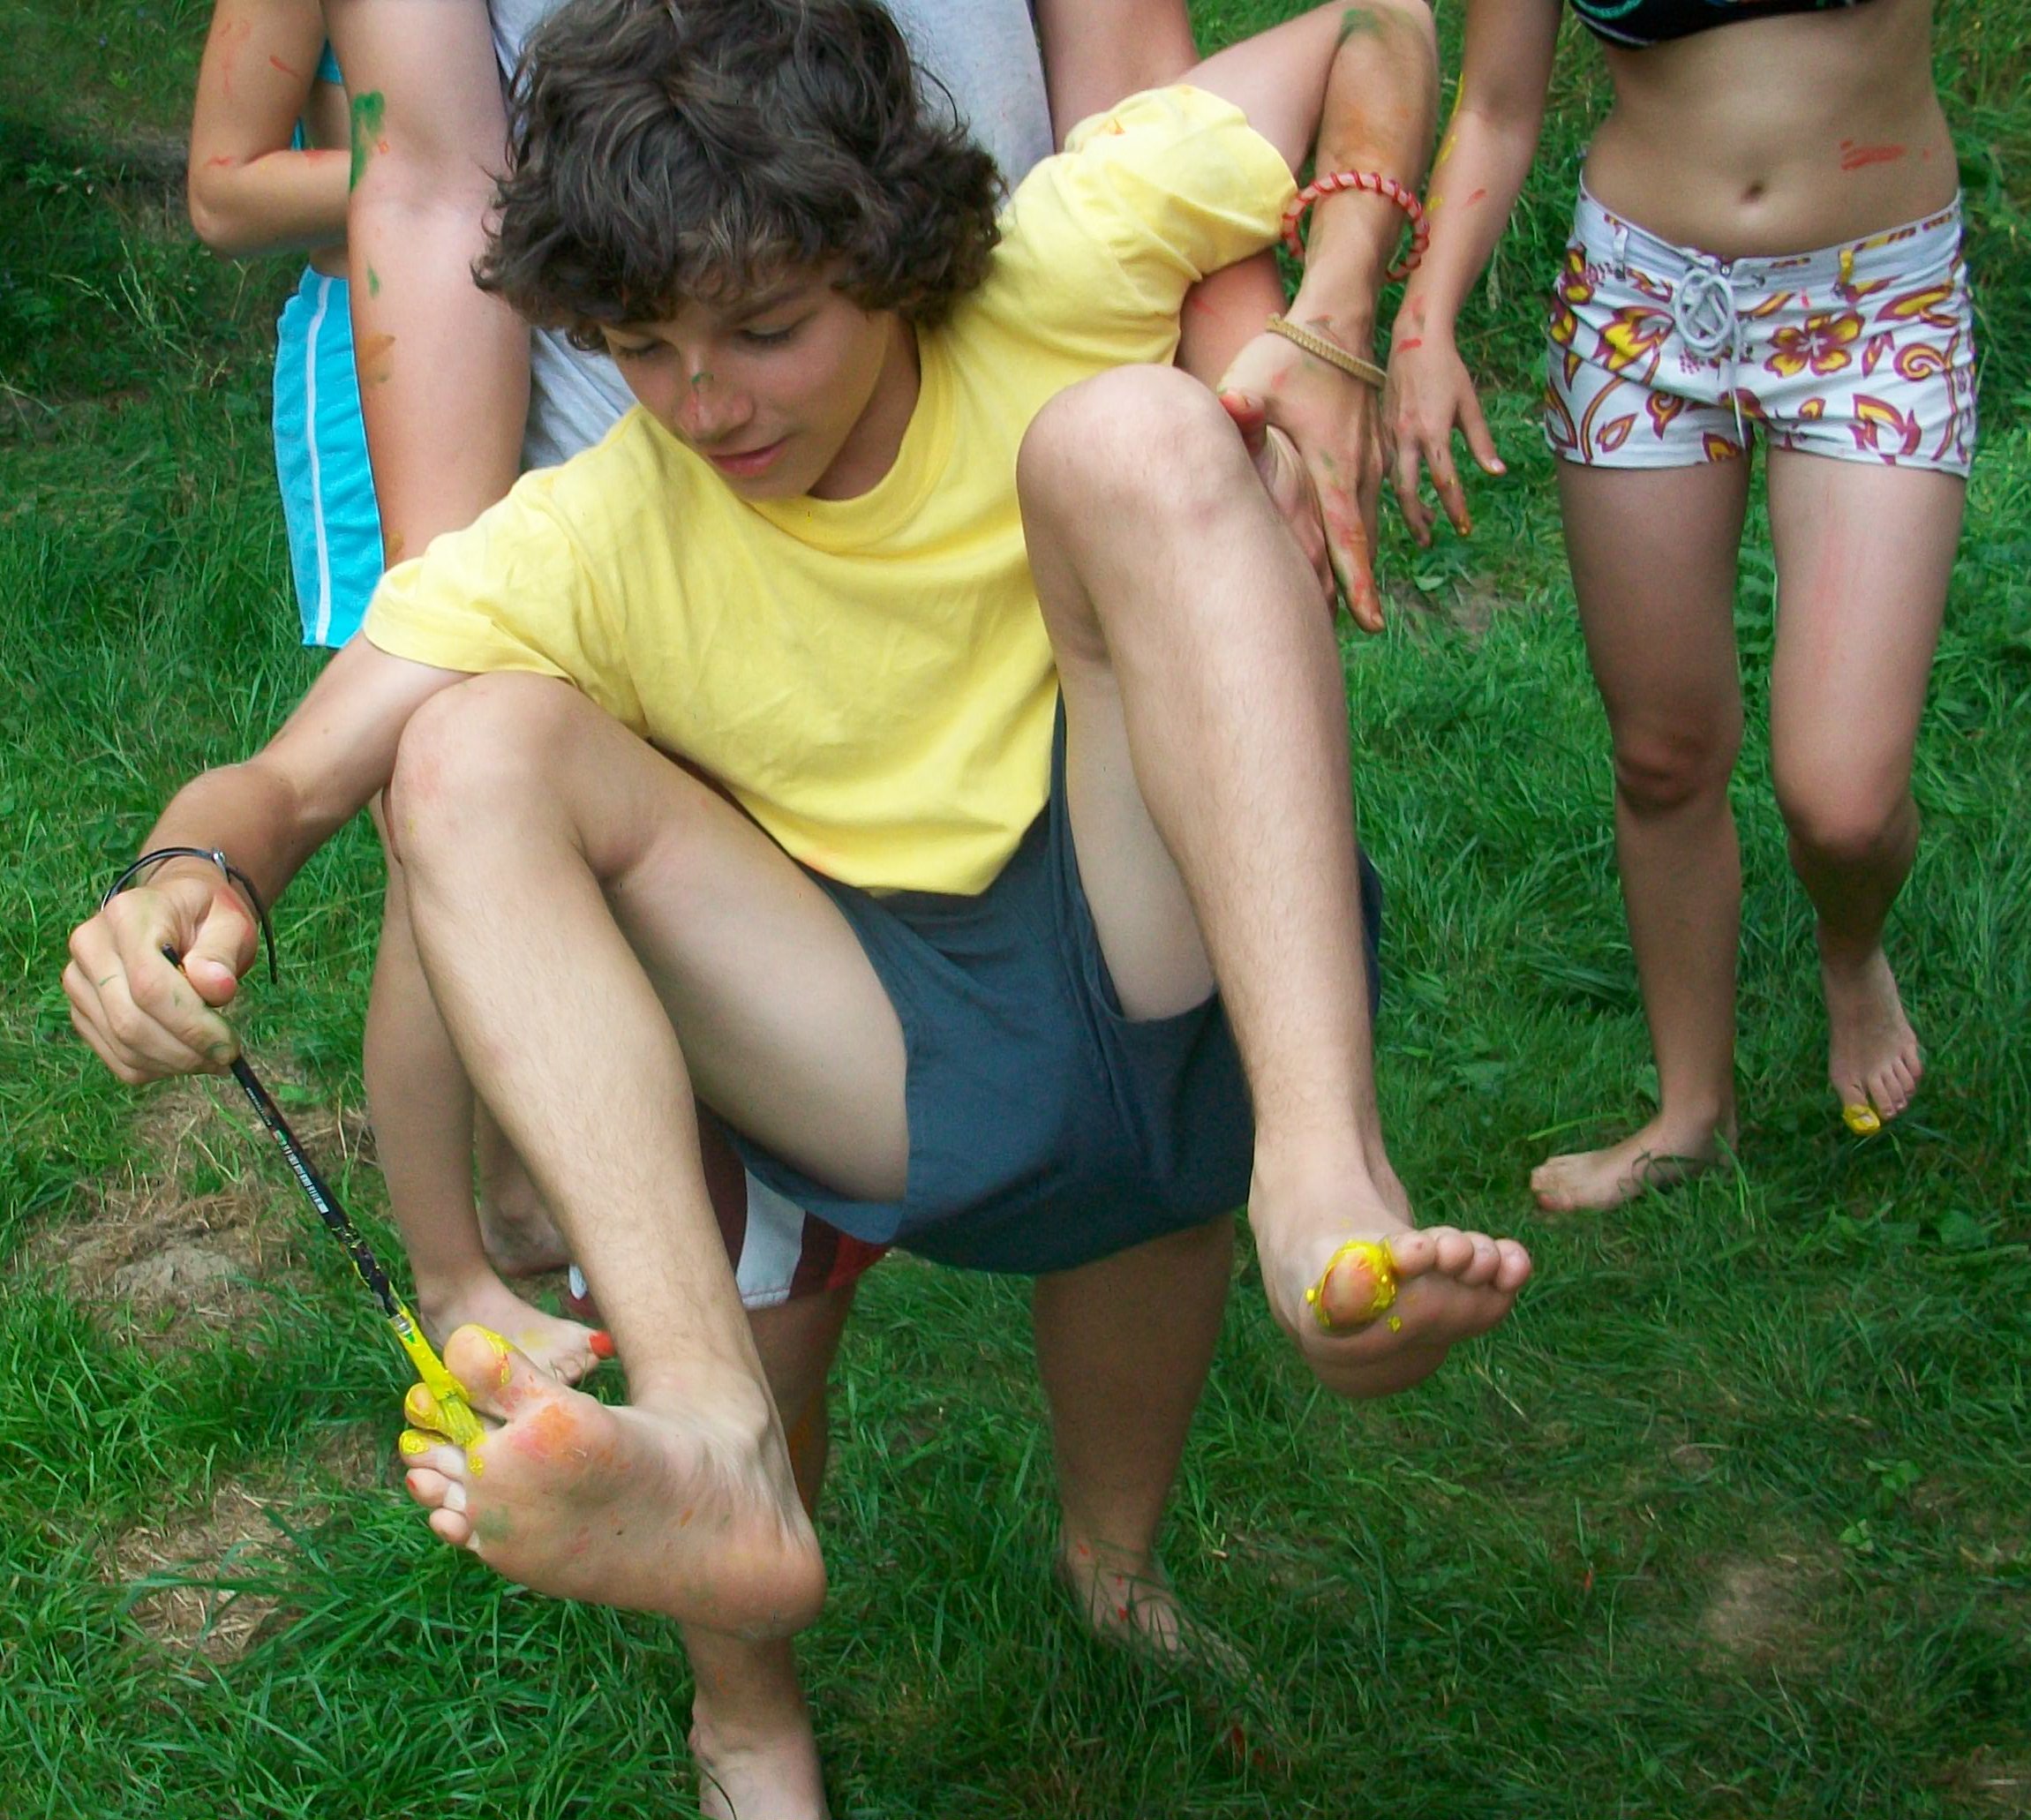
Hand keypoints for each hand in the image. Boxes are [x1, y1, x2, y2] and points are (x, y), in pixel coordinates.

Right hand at [64, 864, 257, 1082]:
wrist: (178, 914)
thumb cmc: (207, 919)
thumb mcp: (229, 925)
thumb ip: (222, 955)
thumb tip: (217, 990)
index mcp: (127, 916)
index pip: (150, 986)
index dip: (191, 1025)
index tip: (229, 1046)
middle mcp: (90, 946)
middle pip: (130, 1021)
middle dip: (184, 1051)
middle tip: (225, 1058)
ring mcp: (78, 980)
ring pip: (121, 1045)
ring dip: (172, 1063)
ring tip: (211, 1058)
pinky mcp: (81, 1009)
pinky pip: (114, 1057)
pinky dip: (154, 1068)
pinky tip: (184, 1058)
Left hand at [1217, 325, 1385, 630]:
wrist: (1335, 319)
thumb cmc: (1288, 352)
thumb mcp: (1254, 381)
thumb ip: (1241, 407)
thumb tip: (1228, 409)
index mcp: (1333, 463)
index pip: (1347, 537)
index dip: (1357, 584)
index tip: (1368, 624)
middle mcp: (1360, 468)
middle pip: (1360, 545)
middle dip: (1358, 593)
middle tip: (1352, 638)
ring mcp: (1369, 459)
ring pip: (1366, 528)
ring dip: (1359, 569)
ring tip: (1352, 615)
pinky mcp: (1367, 451)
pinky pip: (1365, 507)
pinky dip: (1359, 539)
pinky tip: (1352, 563)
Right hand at [1382, 329, 1504, 546]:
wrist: (1414, 341)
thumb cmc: (1448, 370)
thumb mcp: (1469, 404)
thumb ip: (1482, 442)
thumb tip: (1497, 473)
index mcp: (1432, 432)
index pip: (1445, 481)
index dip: (1456, 508)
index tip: (1465, 528)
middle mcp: (1407, 437)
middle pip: (1407, 491)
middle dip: (1417, 520)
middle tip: (1430, 541)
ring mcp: (1391, 434)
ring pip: (1395, 481)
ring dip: (1409, 506)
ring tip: (1425, 524)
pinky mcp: (1384, 429)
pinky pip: (1391, 465)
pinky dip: (1402, 484)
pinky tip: (1413, 492)